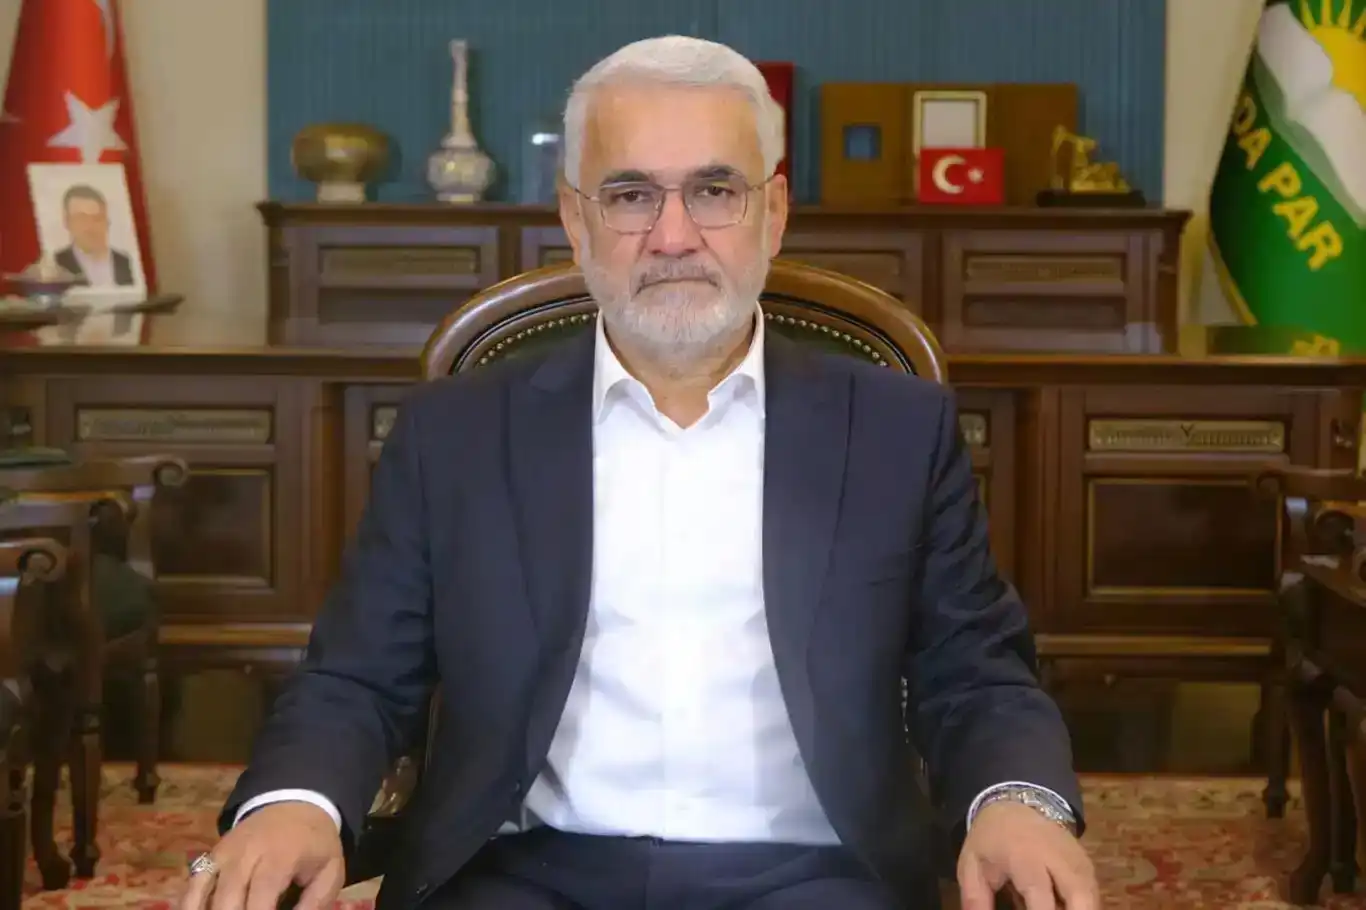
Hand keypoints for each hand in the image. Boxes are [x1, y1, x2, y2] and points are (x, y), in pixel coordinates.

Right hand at [179, 802, 344, 909]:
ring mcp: (223, 854)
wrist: (294, 805)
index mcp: (280, 857)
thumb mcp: (330, 871)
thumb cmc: (314, 845)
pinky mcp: (209, 856)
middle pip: (228, 899)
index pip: (262, 895)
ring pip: (202, 893)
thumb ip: (315, 903)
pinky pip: (192, 886)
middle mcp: (246, 854)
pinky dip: (191, 905)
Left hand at [957, 800, 1097, 909]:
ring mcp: (1076, 859)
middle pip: (1079, 894)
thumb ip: (976, 900)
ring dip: (1081, 909)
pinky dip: (1084, 905)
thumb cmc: (990, 840)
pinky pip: (1093, 893)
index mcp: (1024, 857)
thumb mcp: (972, 865)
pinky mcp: (1087, 864)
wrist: (1014, 807)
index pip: (1039, 893)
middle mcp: (1057, 857)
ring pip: (1091, 895)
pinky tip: (1067, 908)